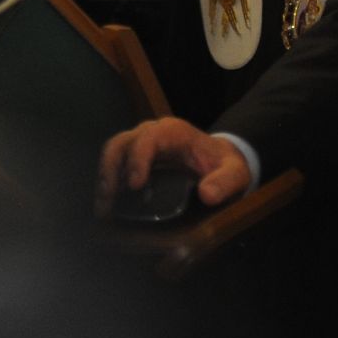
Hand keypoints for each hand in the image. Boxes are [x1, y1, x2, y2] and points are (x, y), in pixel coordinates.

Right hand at [95, 117, 252, 214]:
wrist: (221, 159)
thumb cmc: (225, 164)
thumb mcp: (234, 173)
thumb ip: (224, 182)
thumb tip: (206, 195)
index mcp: (173, 132)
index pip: (148, 139)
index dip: (138, 160)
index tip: (135, 185)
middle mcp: (152, 133)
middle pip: (122, 142)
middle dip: (111, 169)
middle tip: (108, 197)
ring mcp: (141, 144)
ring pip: (114, 152)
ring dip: (105, 177)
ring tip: (103, 205)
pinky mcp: (137, 158)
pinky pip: (117, 164)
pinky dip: (109, 182)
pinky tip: (108, 204)